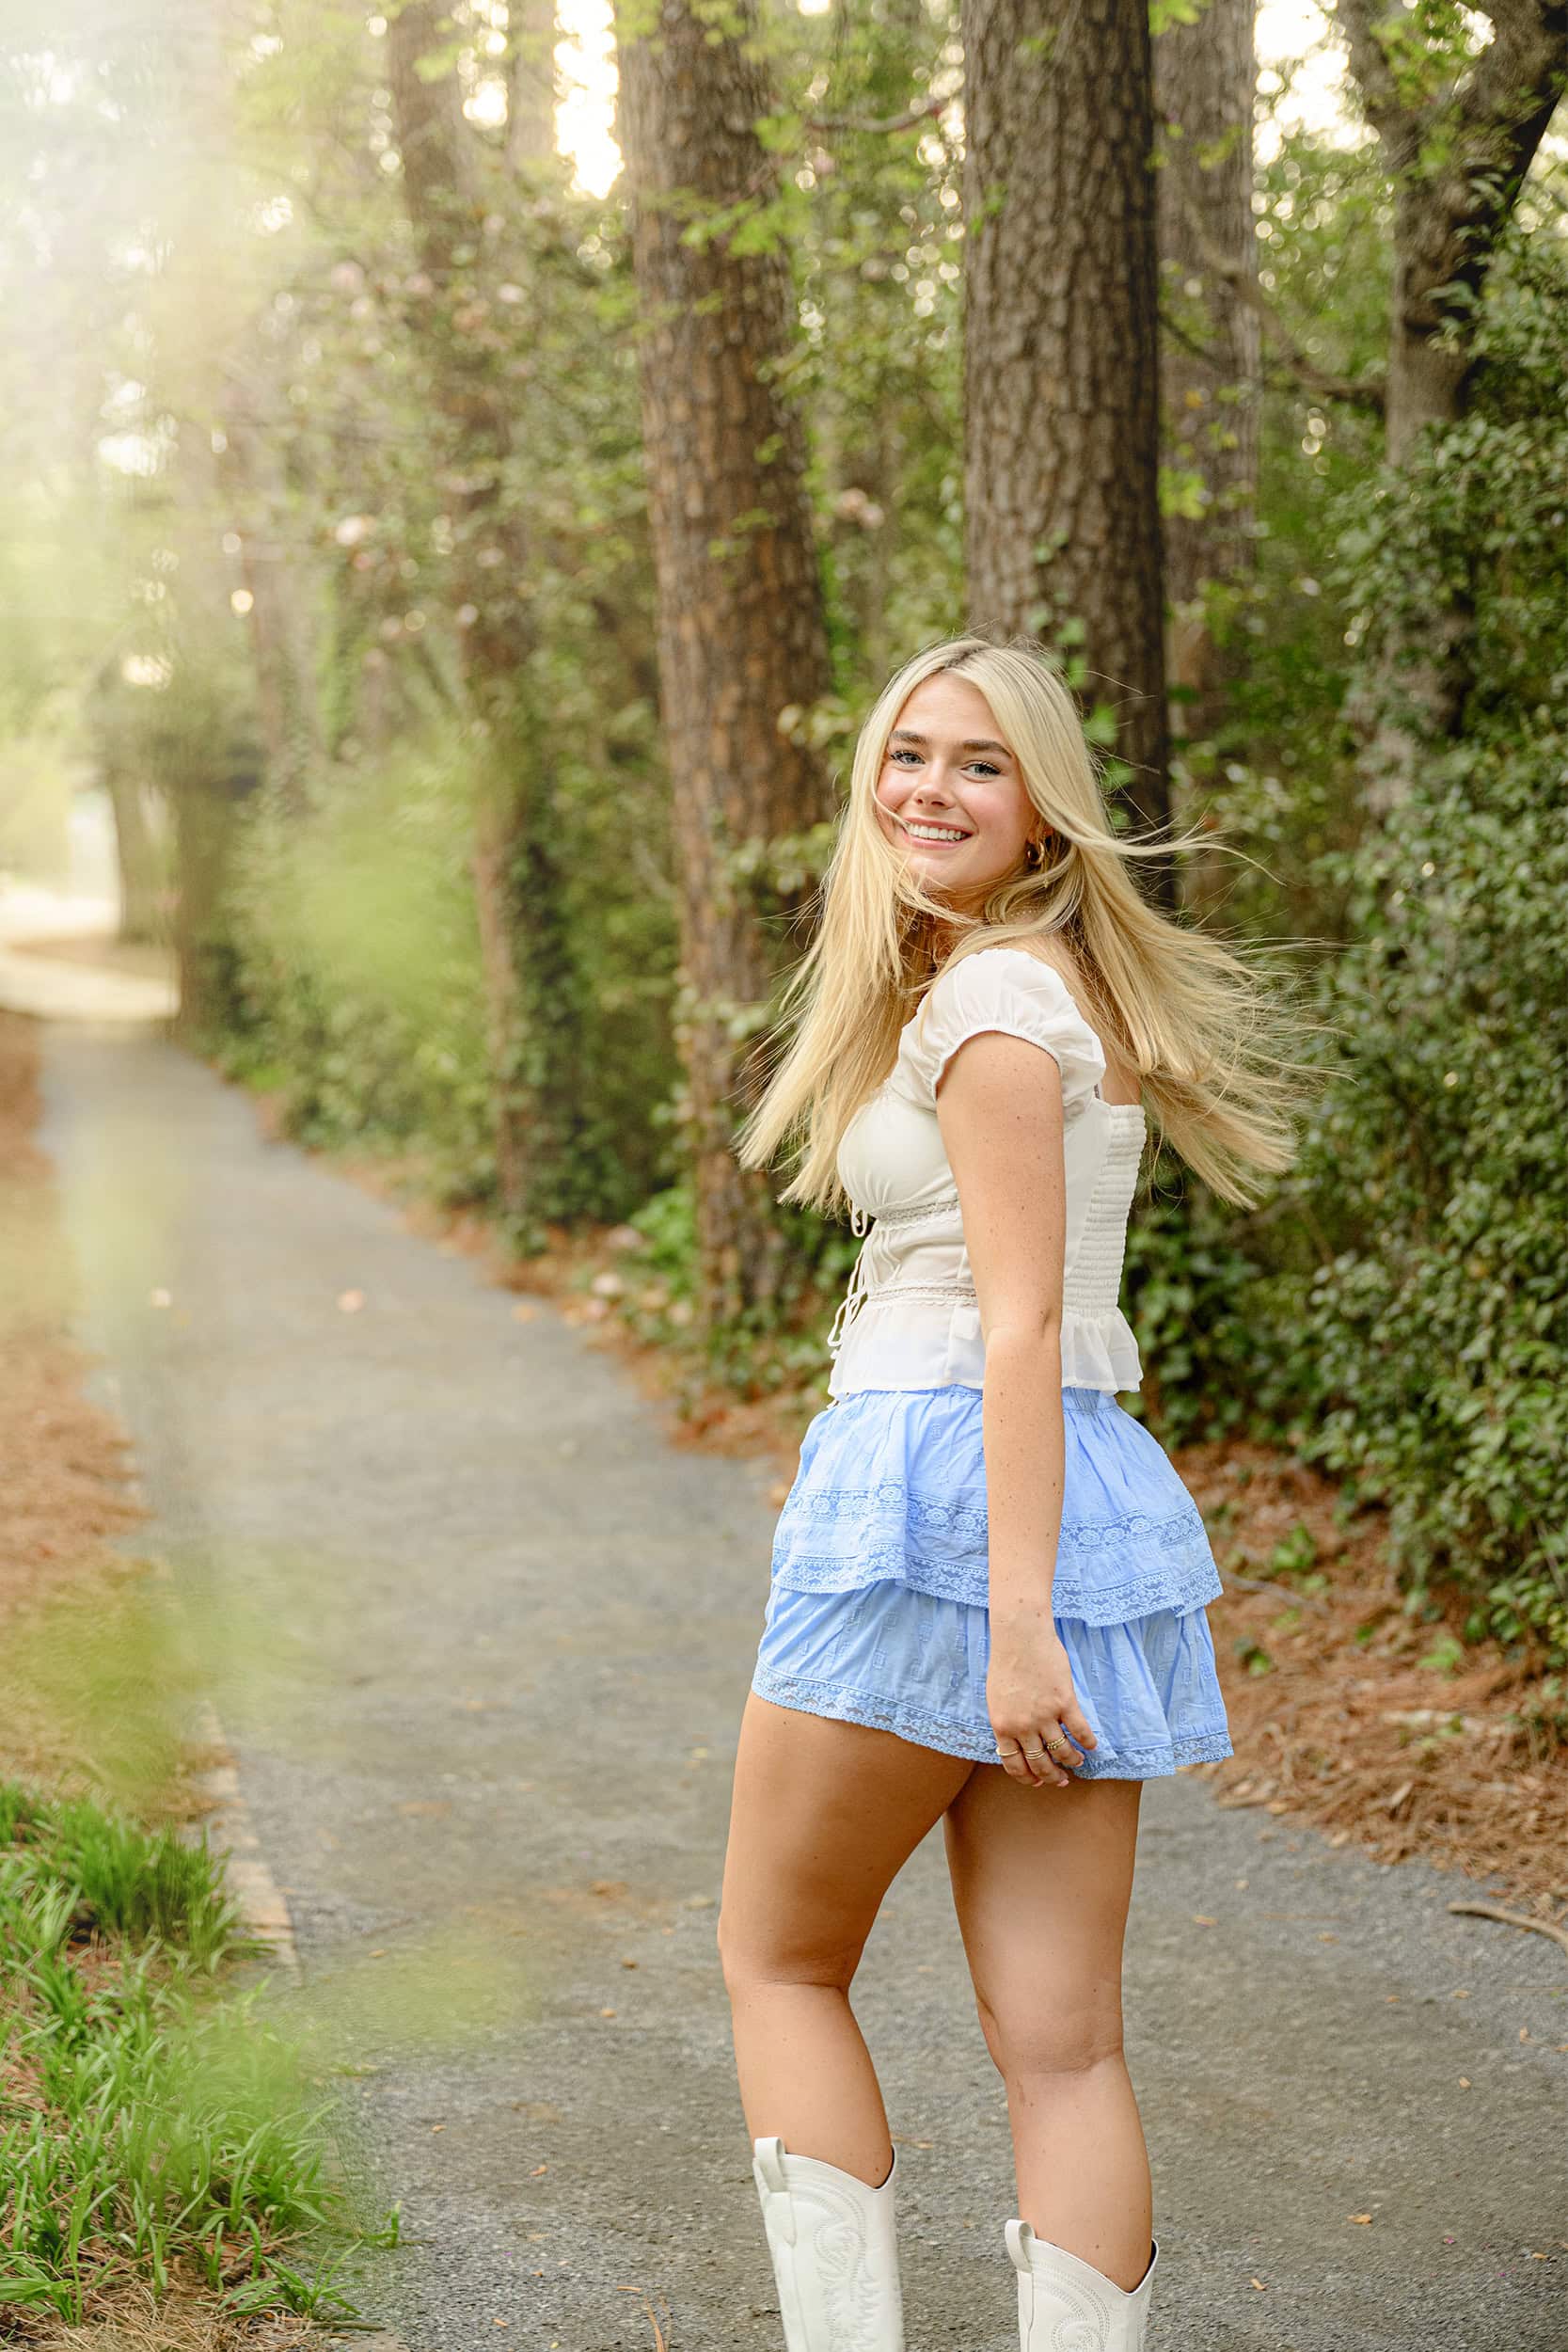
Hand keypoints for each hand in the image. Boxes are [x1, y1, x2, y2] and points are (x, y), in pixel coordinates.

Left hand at [988, 1625, 1097, 1787]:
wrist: (1020, 1636)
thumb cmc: (1006, 1663)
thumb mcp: (996, 1699)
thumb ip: (1005, 1722)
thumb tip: (1016, 1742)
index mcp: (1002, 1726)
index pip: (1014, 1765)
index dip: (1028, 1778)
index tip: (1038, 1782)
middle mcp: (1023, 1726)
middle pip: (1040, 1764)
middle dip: (1052, 1777)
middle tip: (1062, 1779)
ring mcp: (1044, 1715)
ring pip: (1063, 1752)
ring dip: (1072, 1761)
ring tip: (1078, 1761)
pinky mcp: (1064, 1702)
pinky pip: (1080, 1731)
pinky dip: (1089, 1742)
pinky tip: (1092, 1745)